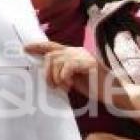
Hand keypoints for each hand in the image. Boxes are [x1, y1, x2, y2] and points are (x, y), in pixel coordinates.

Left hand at [25, 41, 139, 132]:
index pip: (52, 46)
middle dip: (47, 72)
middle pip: (50, 55)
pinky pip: (67, 67)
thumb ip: (60, 72)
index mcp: (73, 54)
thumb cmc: (94, 88)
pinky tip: (70, 86)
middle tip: (53, 86)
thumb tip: (43, 70)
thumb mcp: (72, 78)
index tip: (25, 48)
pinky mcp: (89, 63)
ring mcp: (84, 56)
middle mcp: (77, 51)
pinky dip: (64, 78)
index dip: (38, 46)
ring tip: (63, 87)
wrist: (114, 93)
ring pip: (56, 61)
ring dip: (55, 77)